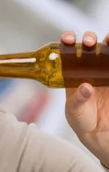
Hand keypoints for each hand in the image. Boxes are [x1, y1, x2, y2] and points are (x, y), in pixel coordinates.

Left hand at [63, 30, 108, 165]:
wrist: (98, 133)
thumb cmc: (81, 121)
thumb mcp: (74, 111)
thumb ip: (78, 99)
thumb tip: (86, 87)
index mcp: (73, 73)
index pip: (69, 52)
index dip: (68, 41)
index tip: (68, 39)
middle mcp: (89, 68)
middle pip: (90, 46)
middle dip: (90, 38)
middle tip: (89, 42)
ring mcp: (105, 71)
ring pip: (107, 50)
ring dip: (108, 41)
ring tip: (108, 39)